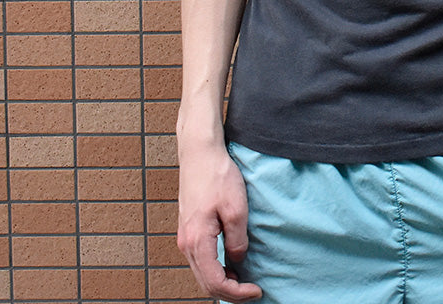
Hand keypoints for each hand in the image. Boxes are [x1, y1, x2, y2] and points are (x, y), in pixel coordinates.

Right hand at [177, 141, 262, 301]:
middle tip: (252, 291)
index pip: (215, 282)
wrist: (200, 152)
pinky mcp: (189, 229)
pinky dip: (215, 269)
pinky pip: (200, 260)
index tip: (256, 290)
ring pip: (202, 273)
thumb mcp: (236, 208)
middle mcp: (186, 244)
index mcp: (197, 241)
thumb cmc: (217, 175)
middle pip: (206, 283)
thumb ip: (237, 239)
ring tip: (244, 280)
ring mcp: (185, 237)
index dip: (237, 292)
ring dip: (222, 282)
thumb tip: (238, 259)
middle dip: (230, 292)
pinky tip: (230, 264)